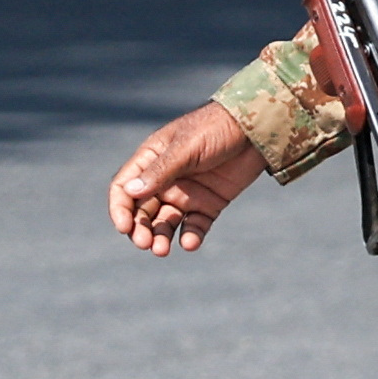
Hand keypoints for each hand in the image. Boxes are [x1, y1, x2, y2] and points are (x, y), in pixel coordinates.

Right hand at [110, 103, 268, 255]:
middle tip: (146, 243)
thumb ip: (160, 171)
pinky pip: (195, 226)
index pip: (125, 188)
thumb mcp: (186, 148)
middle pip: (143, 211)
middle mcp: (165, 180)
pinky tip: (189, 243)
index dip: (120, 209)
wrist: (257, 128)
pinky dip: (190, 237)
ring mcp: (187, 193)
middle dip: (141, 229)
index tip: (125, 227)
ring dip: (161, 236)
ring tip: (162, 250)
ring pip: (166, 222)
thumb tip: (130, 192)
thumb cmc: (216, 128)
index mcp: (151, 160)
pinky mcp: (209, 204)